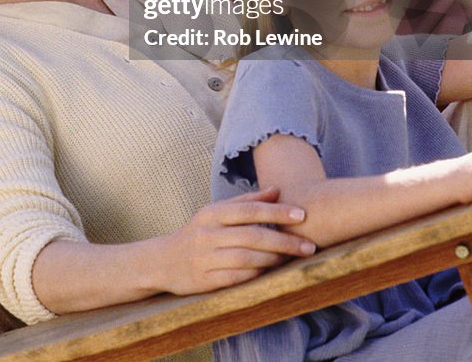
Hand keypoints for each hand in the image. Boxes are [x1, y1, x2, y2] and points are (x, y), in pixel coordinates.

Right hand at [158, 186, 315, 294]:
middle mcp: (208, 234)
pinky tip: (271, 272)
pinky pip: (237, 278)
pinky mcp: (205, 281)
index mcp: (212, 213)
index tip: (302, 214)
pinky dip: (257, 274)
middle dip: (284, 241)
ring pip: (247, 258)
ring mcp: (205, 258)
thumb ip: (246, 202)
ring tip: (293, 258)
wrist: (163, 261)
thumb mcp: (216, 212)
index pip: (250, 210)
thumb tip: (277, 191)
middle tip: (308, 246)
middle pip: (253, 236)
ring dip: (274, 259)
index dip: (277, 212)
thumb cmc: (198, 233)